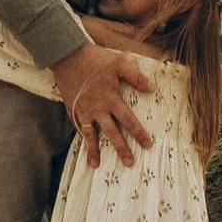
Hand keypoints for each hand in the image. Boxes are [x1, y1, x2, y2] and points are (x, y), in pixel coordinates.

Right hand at [52, 33, 156, 168]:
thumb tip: (153, 89)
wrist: (68, 55)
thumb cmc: (96, 59)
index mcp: (110, 98)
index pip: (128, 120)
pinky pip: (78, 128)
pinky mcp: (73, 109)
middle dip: (121, 149)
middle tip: (129, 163)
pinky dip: (81, 139)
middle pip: (111, 132)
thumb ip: (136, 77)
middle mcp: (97, 108)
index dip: (138, 133)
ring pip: (90, 135)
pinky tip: (84, 149)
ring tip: (96, 165)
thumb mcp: (119, 63)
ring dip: (94, 150)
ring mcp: (83, 111)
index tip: (147, 145)